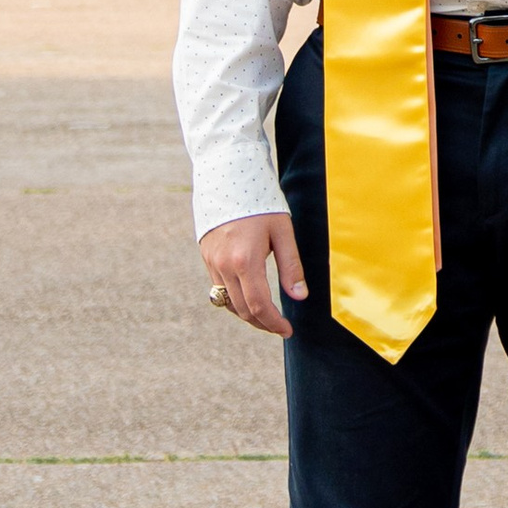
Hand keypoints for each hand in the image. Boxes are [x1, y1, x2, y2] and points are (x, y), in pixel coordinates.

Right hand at [201, 209, 307, 336]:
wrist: (228, 176)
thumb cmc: (261, 202)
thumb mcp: (283, 231)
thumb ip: (291, 266)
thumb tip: (300, 297)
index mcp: (245, 261)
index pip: (259, 306)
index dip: (274, 323)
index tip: (287, 331)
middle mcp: (224, 266)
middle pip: (242, 310)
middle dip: (263, 323)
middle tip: (280, 326)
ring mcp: (212, 262)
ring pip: (228, 303)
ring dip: (248, 314)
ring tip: (267, 315)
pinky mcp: (207, 257)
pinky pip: (219, 289)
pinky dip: (235, 300)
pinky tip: (250, 296)